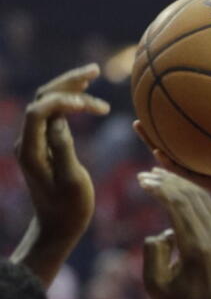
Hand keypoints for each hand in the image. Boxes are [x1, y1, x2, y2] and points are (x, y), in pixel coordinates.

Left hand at [16, 64, 110, 245]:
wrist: (57, 227)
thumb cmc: (69, 209)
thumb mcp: (72, 182)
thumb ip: (64, 148)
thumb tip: (60, 121)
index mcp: (31, 149)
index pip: (40, 110)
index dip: (65, 100)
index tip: (94, 107)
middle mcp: (28, 140)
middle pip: (42, 99)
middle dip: (67, 83)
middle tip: (95, 70)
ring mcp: (35, 141)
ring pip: (47, 103)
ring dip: (69, 88)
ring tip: (94, 74)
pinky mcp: (45, 145)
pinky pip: (54, 115)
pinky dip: (70, 103)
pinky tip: (87, 99)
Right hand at [132, 121, 210, 229]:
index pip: (193, 140)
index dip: (177, 127)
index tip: (162, 107)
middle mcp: (209, 166)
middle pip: (177, 146)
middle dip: (158, 130)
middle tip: (140, 113)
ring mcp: (209, 176)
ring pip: (176, 159)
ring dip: (155, 143)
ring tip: (139, 126)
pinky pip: (189, 174)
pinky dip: (173, 165)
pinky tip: (158, 153)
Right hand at [138, 168, 210, 298]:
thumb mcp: (154, 282)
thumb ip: (153, 250)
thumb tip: (164, 232)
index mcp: (197, 249)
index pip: (179, 205)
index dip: (160, 188)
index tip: (142, 180)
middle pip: (194, 199)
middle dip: (171, 183)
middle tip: (149, 173)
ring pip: (207, 205)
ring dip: (185, 190)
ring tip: (163, 179)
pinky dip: (198, 205)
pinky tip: (183, 197)